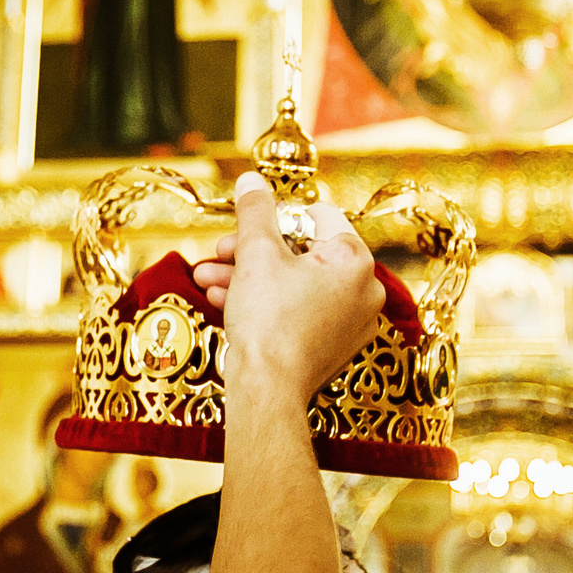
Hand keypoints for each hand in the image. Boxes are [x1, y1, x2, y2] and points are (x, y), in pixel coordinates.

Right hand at [194, 173, 384, 401]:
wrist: (267, 391)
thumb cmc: (268, 321)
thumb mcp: (256, 254)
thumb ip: (255, 211)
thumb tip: (251, 181)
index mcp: (355, 259)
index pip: (316, 215)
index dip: (274, 217)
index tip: (244, 227)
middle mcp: (364, 289)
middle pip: (301, 251)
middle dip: (252, 251)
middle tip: (219, 251)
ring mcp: (351, 321)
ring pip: (294, 283)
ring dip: (249, 277)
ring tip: (208, 278)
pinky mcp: (334, 345)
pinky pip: (299, 310)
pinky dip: (267, 303)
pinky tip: (225, 301)